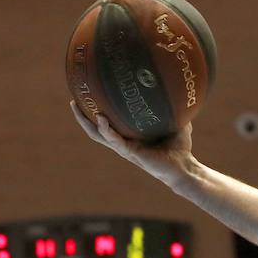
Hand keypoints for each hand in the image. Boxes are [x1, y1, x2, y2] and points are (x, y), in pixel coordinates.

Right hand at [69, 102, 194, 186]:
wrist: (184, 166)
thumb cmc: (179, 147)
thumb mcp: (177, 123)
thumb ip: (175, 109)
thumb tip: (180, 90)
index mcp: (130, 136)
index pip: (108, 124)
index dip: (97, 113)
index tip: (88, 98)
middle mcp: (124, 142)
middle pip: (96, 130)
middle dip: (82, 117)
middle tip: (73, 102)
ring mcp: (125, 148)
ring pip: (99, 135)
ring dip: (87, 122)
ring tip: (78, 106)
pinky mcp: (130, 153)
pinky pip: (114, 140)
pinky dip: (106, 129)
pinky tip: (101, 117)